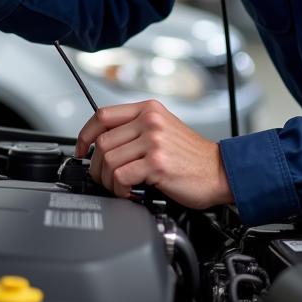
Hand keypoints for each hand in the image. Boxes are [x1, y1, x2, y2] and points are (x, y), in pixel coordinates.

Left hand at [74, 100, 232, 208]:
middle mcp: (150, 121)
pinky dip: (119, 189)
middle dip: (97, 167)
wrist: (220, 171)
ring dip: (107, 180)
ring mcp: (154, 141)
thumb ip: (137, 128)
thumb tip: (103, 142)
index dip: (85, 134)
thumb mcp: (164, 129)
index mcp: (149, 109)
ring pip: (108, 160)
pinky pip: (121, 176)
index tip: (81, 149)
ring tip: (119, 187)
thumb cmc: (192, 156)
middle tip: (104, 179)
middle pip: (102, 142)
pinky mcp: (157, 163)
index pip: (103, 115)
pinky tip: (129, 192)